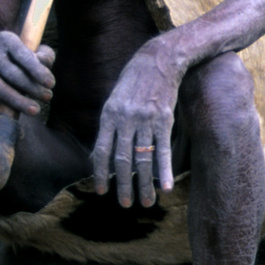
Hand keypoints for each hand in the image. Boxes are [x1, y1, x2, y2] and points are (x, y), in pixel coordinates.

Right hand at [0, 30, 55, 114]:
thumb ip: (44, 55)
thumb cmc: (21, 52)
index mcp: (7, 39)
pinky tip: (13, 115)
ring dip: (17, 101)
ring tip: (35, 110)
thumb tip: (45, 70)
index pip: (23, 55)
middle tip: (48, 97)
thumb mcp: (35, 46)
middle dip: (31, 88)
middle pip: (11, 73)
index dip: (37, 70)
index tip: (51, 84)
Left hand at [92, 44, 182, 207]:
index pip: (100, 152)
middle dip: (123, 186)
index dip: (100, 174)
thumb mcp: (114, 99)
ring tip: (146, 202)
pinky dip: (165, 170)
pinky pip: (164, 150)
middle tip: (125, 205)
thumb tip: (98, 154)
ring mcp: (145, 121)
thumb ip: (108, 126)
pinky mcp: (164, 120)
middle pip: (122, 160)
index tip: (102, 192)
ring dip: (144, 184)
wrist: (159, 59)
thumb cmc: (134, 81)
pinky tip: (167, 186)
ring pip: (143, 159)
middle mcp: (125, 120)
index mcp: (109, 116)